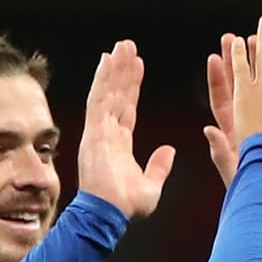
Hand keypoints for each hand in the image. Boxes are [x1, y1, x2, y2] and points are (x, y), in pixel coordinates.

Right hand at [77, 40, 175, 218]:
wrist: (109, 215)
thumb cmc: (126, 207)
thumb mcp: (151, 186)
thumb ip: (159, 167)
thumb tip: (169, 150)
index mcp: (120, 144)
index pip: (127, 108)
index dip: (132, 87)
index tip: (138, 67)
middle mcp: (107, 133)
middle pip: (117, 94)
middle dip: (123, 70)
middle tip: (128, 46)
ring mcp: (99, 130)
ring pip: (107, 91)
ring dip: (115, 68)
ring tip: (122, 46)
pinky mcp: (93, 131)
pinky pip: (98, 99)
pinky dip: (102, 79)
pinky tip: (107, 60)